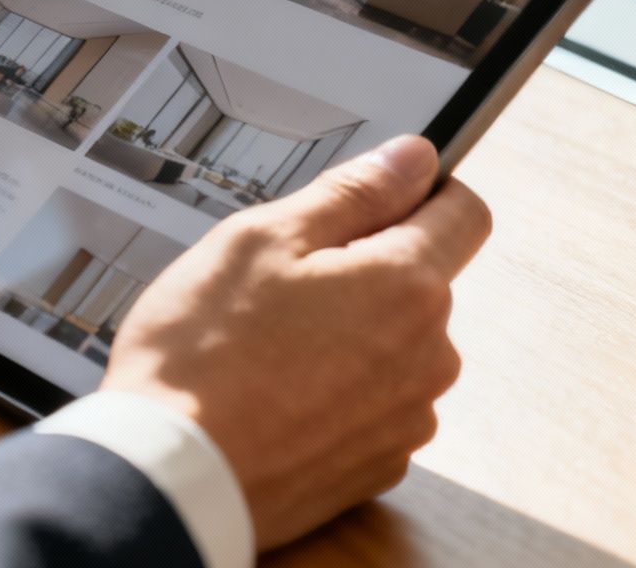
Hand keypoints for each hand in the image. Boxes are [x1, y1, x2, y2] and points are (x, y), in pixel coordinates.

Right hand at [101, 135, 490, 549]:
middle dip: (366, 269)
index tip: (372, 198)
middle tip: (281, 282)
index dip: (419, 192)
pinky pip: (374, 403)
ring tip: (268, 345)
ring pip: (395, 344)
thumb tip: (412, 158)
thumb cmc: (202, 355)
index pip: (464, 211)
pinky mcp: (379, 464)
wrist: (170, 476)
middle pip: (421, 281)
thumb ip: (351, 192)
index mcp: (407, 285)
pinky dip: (337, 392)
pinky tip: (276, 394)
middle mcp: (428, 355)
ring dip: (351, 334)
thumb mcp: (261, 239)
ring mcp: (407, 417)